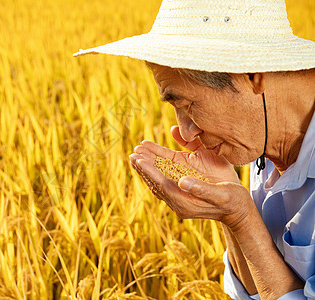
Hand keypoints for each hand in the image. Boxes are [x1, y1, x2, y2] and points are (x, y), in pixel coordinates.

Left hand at [129, 126, 252, 228]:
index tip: (139, 160)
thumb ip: (201, 189)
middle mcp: (178, 200)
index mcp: (185, 202)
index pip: (162, 185)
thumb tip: (182, 181)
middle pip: (156, 182)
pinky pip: (164, 179)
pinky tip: (148, 159)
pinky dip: (155, 168)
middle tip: (133, 153)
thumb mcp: (222, 195)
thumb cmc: (233, 202)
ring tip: (136, 153)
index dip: (150, 171)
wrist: (238, 210)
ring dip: (147, 167)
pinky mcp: (182, 190)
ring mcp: (178, 196)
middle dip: (144, 167)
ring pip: (158, 180)